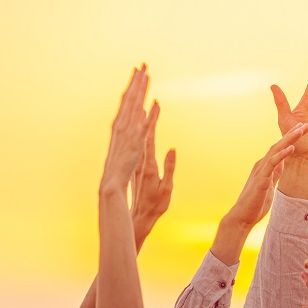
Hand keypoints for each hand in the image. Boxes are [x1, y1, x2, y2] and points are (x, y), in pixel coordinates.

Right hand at [102, 65, 154, 191]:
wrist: (110, 183)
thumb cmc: (117, 165)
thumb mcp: (122, 141)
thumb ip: (128, 125)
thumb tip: (136, 111)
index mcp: (118, 125)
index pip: (126, 100)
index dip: (132, 85)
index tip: (138, 70)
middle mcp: (122, 126)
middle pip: (130, 99)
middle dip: (137, 81)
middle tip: (144, 64)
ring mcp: (128, 134)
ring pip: (136, 107)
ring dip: (141, 91)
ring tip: (148, 75)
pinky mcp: (136, 144)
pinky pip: (145, 127)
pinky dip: (150, 115)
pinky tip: (156, 104)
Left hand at [131, 105, 175, 238]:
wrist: (139, 215)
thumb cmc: (155, 204)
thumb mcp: (167, 188)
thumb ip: (169, 168)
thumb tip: (172, 149)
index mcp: (147, 164)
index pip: (148, 137)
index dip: (150, 120)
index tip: (154, 103)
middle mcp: (139, 159)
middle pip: (139, 130)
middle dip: (142, 109)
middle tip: (144, 92)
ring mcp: (136, 160)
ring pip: (135, 133)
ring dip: (138, 114)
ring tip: (138, 97)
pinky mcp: (136, 163)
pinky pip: (135, 140)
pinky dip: (136, 127)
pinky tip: (136, 118)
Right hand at [224, 123, 307, 228]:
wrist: (243, 217)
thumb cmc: (256, 203)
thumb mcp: (269, 184)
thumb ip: (275, 173)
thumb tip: (283, 163)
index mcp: (265, 166)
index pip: (279, 148)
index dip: (290, 139)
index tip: (302, 130)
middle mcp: (262, 165)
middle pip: (278, 145)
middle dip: (292, 134)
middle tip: (305, 124)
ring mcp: (261, 171)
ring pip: (276, 150)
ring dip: (289, 139)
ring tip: (301, 130)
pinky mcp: (261, 179)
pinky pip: (273, 164)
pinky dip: (282, 155)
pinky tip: (291, 148)